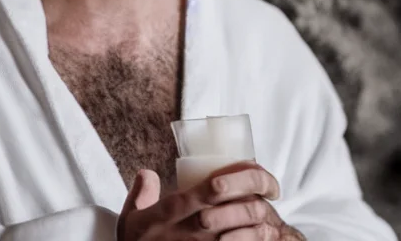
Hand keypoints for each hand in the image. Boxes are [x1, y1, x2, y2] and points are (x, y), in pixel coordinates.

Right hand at [117, 161, 306, 239]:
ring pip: (244, 233)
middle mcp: (193, 230)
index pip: (213, 186)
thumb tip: (148, 173)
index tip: (254, 166)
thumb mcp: (131, 216)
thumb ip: (141, 192)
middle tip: (269, 187)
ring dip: (260, 221)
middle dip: (256, 195)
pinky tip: (261, 236)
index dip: (239, 174)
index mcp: (173, 210)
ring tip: (268, 212)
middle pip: (235, 208)